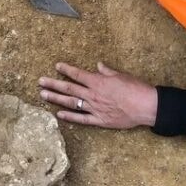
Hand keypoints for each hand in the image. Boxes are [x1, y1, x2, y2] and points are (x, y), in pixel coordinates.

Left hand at [38, 62, 157, 128]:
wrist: (145, 106)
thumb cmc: (136, 88)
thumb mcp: (121, 75)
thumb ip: (107, 71)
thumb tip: (98, 65)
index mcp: (98, 82)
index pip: (77, 75)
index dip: (66, 70)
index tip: (56, 66)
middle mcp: (93, 95)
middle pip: (69, 88)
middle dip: (53, 84)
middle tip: (40, 81)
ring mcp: (94, 108)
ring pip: (71, 103)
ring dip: (56, 99)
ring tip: (43, 95)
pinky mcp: (99, 120)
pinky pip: (81, 119)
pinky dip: (69, 117)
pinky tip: (59, 114)